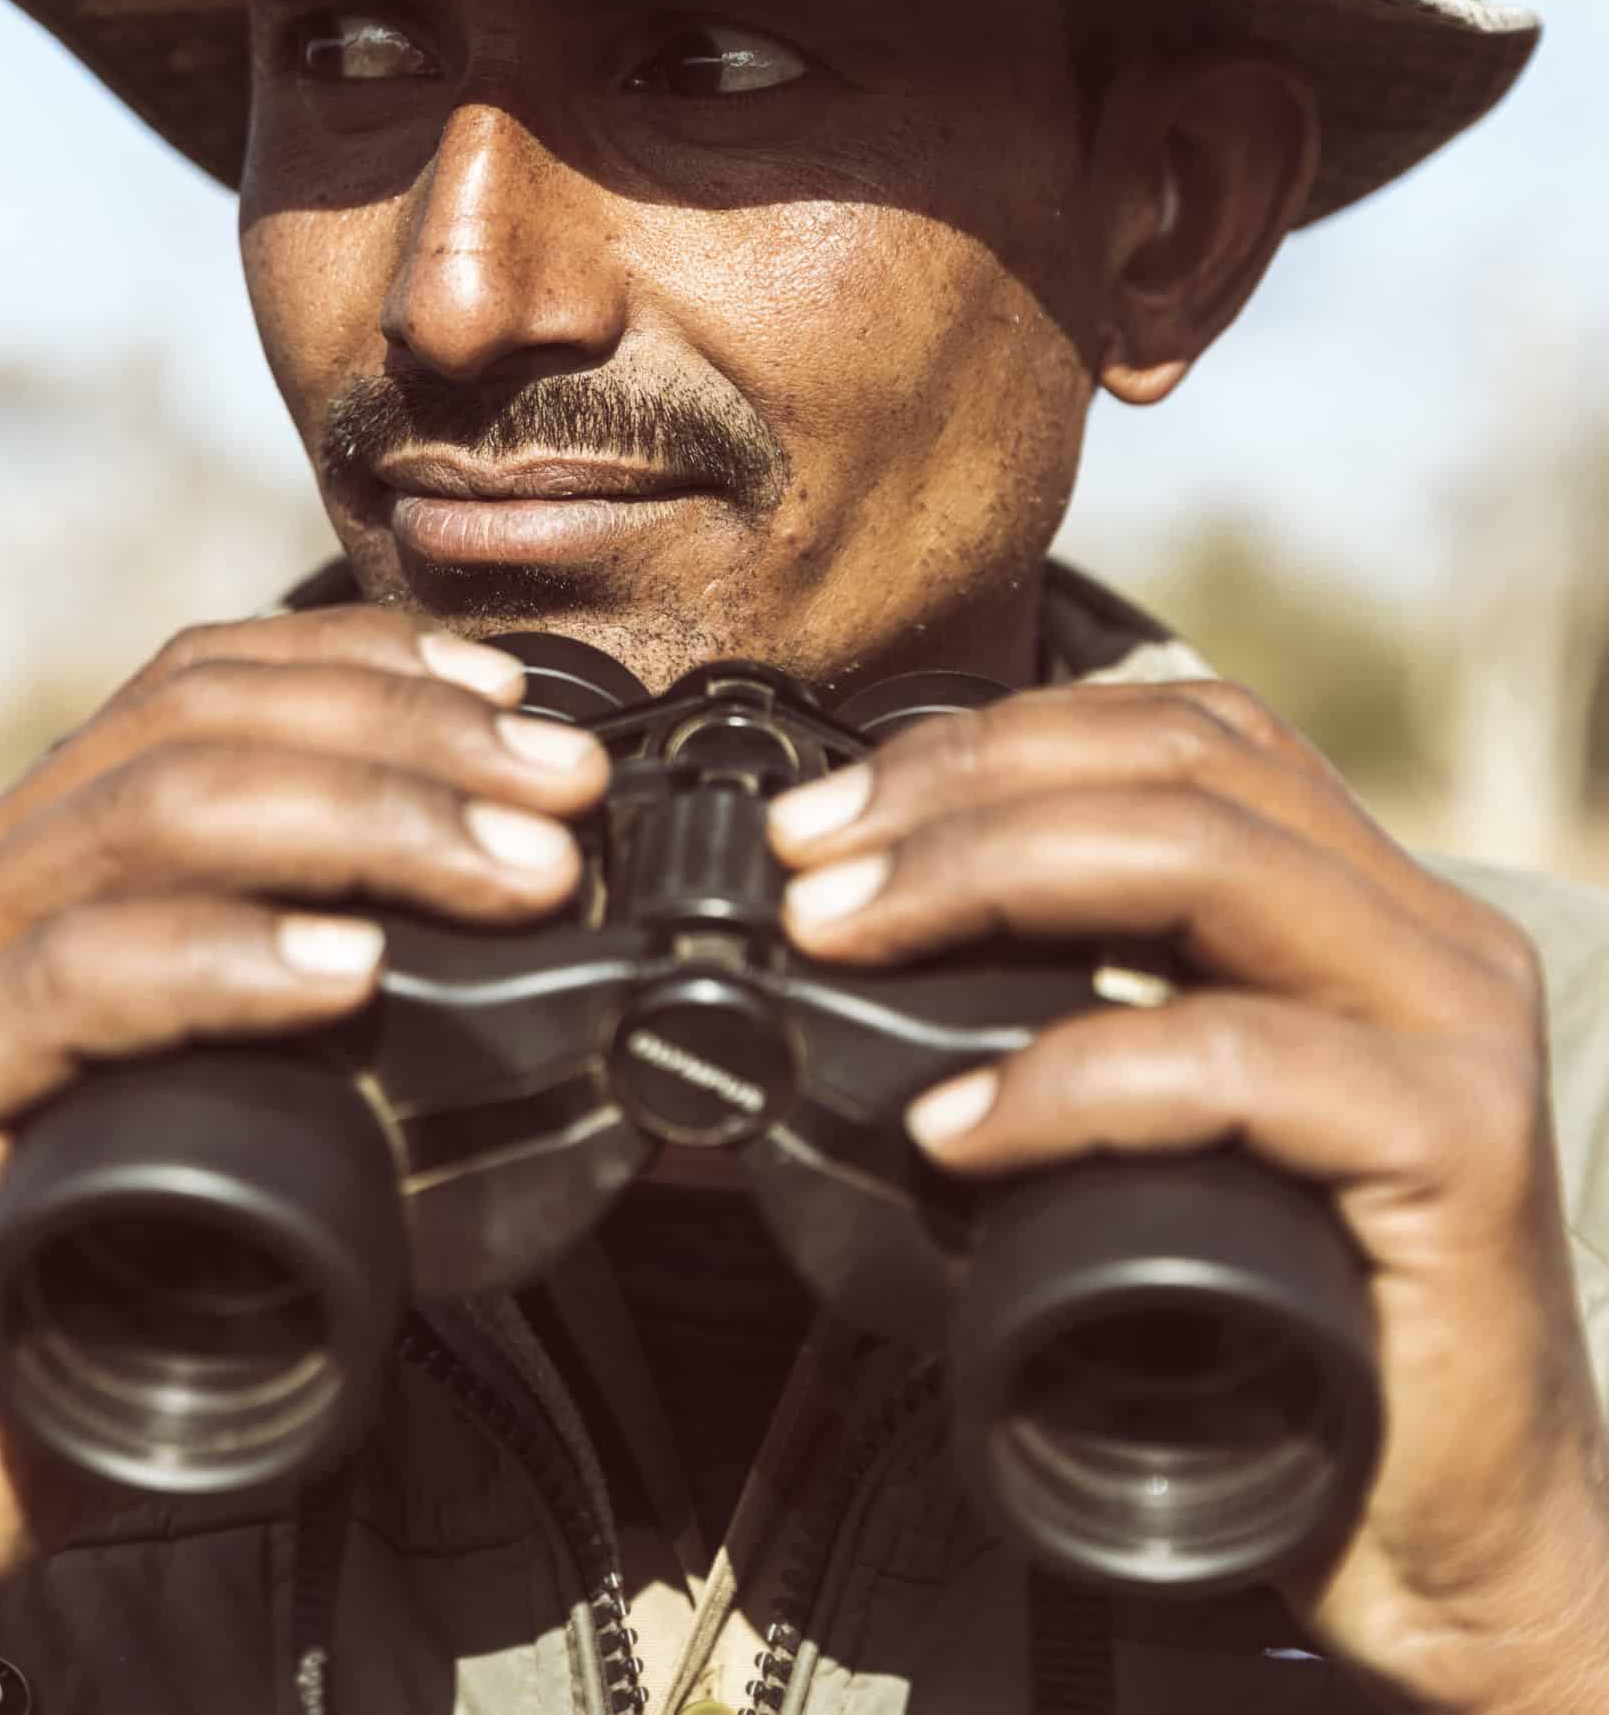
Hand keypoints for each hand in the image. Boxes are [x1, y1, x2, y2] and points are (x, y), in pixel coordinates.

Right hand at [0, 608, 606, 1708]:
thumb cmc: (92, 1273)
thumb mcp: (225, 1089)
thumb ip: (322, 989)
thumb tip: (527, 925)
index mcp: (38, 848)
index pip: (205, 679)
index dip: (373, 664)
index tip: (521, 700)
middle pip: (200, 723)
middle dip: (408, 737)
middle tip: (561, 795)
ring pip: (154, 814)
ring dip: (367, 820)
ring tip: (511, 872)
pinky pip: (77, 978)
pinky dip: (230, 958)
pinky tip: (349, 968)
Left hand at [769, 681, 1608, 1713]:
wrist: (1459, 1542)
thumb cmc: (1286, 1335)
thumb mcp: (1172, 1130)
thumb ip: (1085, 1010)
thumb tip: (867, 944)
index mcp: (1363, 901)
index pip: (1177, 732)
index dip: (992, 742)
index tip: (831, 812)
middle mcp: (1427, 934)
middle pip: (1178, 766)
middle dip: (964, 793)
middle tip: (810, 868)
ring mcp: (1455, 1029)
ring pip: (1207, 863)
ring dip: (989, 878)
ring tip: (845, 940)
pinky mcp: (1462, 1149)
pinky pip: (1236, 1062)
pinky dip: (1072, 1076)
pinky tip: (958, 1127)